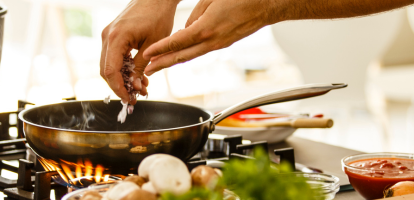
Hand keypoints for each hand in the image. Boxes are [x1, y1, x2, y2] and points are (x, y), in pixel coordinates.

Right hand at [101, 0, 178, 103]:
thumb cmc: (158, 16)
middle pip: (106, 70)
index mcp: (116, 38)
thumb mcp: (153, 45)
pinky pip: (113, 56)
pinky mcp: (113, 35)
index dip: (118, 88)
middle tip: (135, 97)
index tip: (129, 99)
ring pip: (109, 65)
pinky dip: (123, 68)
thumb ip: (141, 67)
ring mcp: (108, 35)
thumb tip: (135, 87)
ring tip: (141, 87)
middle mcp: (107, 36)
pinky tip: (137, 75)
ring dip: (122, 78)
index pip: (110, 71)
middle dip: (120, 86)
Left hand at [142, 0, 279, 75]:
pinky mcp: (225, 43)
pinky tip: (180, 53)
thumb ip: (195, 15)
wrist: (266, 6)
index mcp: (206, 29)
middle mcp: (212, 41)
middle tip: (147, 70)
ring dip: (174, 61)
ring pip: (192, 55)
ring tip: (159, 65)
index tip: (147, 54)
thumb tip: (186, 28)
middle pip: (182, 56)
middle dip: (163, 64)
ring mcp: (219, 44)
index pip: (177, 42)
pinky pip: (202, 50)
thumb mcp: (211, 0)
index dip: (160, 49)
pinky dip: (188, 53)